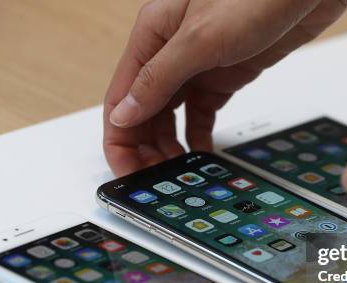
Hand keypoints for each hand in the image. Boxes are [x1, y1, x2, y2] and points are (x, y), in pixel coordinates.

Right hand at [104, 0, 346, 175]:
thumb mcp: (201, 39)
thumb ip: (160, 78)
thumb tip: (124, 114)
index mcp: (152, 36)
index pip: (121, 97)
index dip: (120, 139)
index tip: (126, 171)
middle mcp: (171, 52)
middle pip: (144, 110)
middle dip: (145, 148)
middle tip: (155, 182)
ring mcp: (199, 64)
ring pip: (172, 114)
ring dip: (170, 145)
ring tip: (177, 173)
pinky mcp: (226, 74)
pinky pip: (203, 111)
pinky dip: (199, 134)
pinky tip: (201, 154)